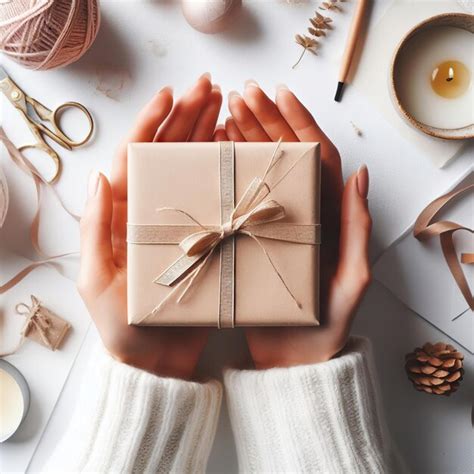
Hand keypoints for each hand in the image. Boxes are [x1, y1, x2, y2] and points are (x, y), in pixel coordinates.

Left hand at [78, 74, 221, 377]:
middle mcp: (153, 211)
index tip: (172, 94)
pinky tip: (233, 146)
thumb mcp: (99, 284)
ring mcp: (181, 220)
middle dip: (187, 117)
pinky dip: (222, 168)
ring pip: (192, 167)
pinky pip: (212, 194)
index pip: (136, 158)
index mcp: (124, 216)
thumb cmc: (125, 328)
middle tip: (211, 88)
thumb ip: (97, 232)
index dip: (153, 122)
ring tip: (225, 105)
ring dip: (206, 133)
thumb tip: (100, 177)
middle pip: (168, 153)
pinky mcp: (205, 236)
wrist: (159, 360)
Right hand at [214, 82, 371, 367]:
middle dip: (264, 121)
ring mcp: (271, 223)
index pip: (316, 157)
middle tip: (242, 94)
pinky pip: (239, 198)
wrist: (291, 358)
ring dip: (244, 139)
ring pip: (259, 171)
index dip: (298, 123)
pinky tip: (214, 152)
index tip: (278, 95)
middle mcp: (299, 212)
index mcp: (326, 215)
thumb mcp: (352, 279)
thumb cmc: (326, 324)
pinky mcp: (248, 238)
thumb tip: (361, 174)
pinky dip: (228, 172)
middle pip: (284, 157)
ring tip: (225, 113)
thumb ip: (357, 229)